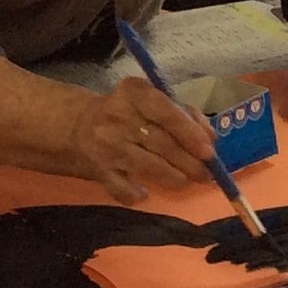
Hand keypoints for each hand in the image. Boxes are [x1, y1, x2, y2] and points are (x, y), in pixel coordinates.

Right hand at [68, 79, 216, 203]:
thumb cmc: (127, 113)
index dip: (190, 133)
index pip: (165, 112)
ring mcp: (106, 144)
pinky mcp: (97, 170)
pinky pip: (123, 189)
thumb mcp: (152, 102)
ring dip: (174, 178)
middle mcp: (117, 116)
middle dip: (189, 162)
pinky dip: (138, 194)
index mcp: (134, 92)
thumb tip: (210, 139)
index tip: (209, 152)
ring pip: (149, 166)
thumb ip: (184, 115)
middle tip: (206, 175)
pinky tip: (144, 191)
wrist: (77, 127)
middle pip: (161, 143)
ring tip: (185, 180)